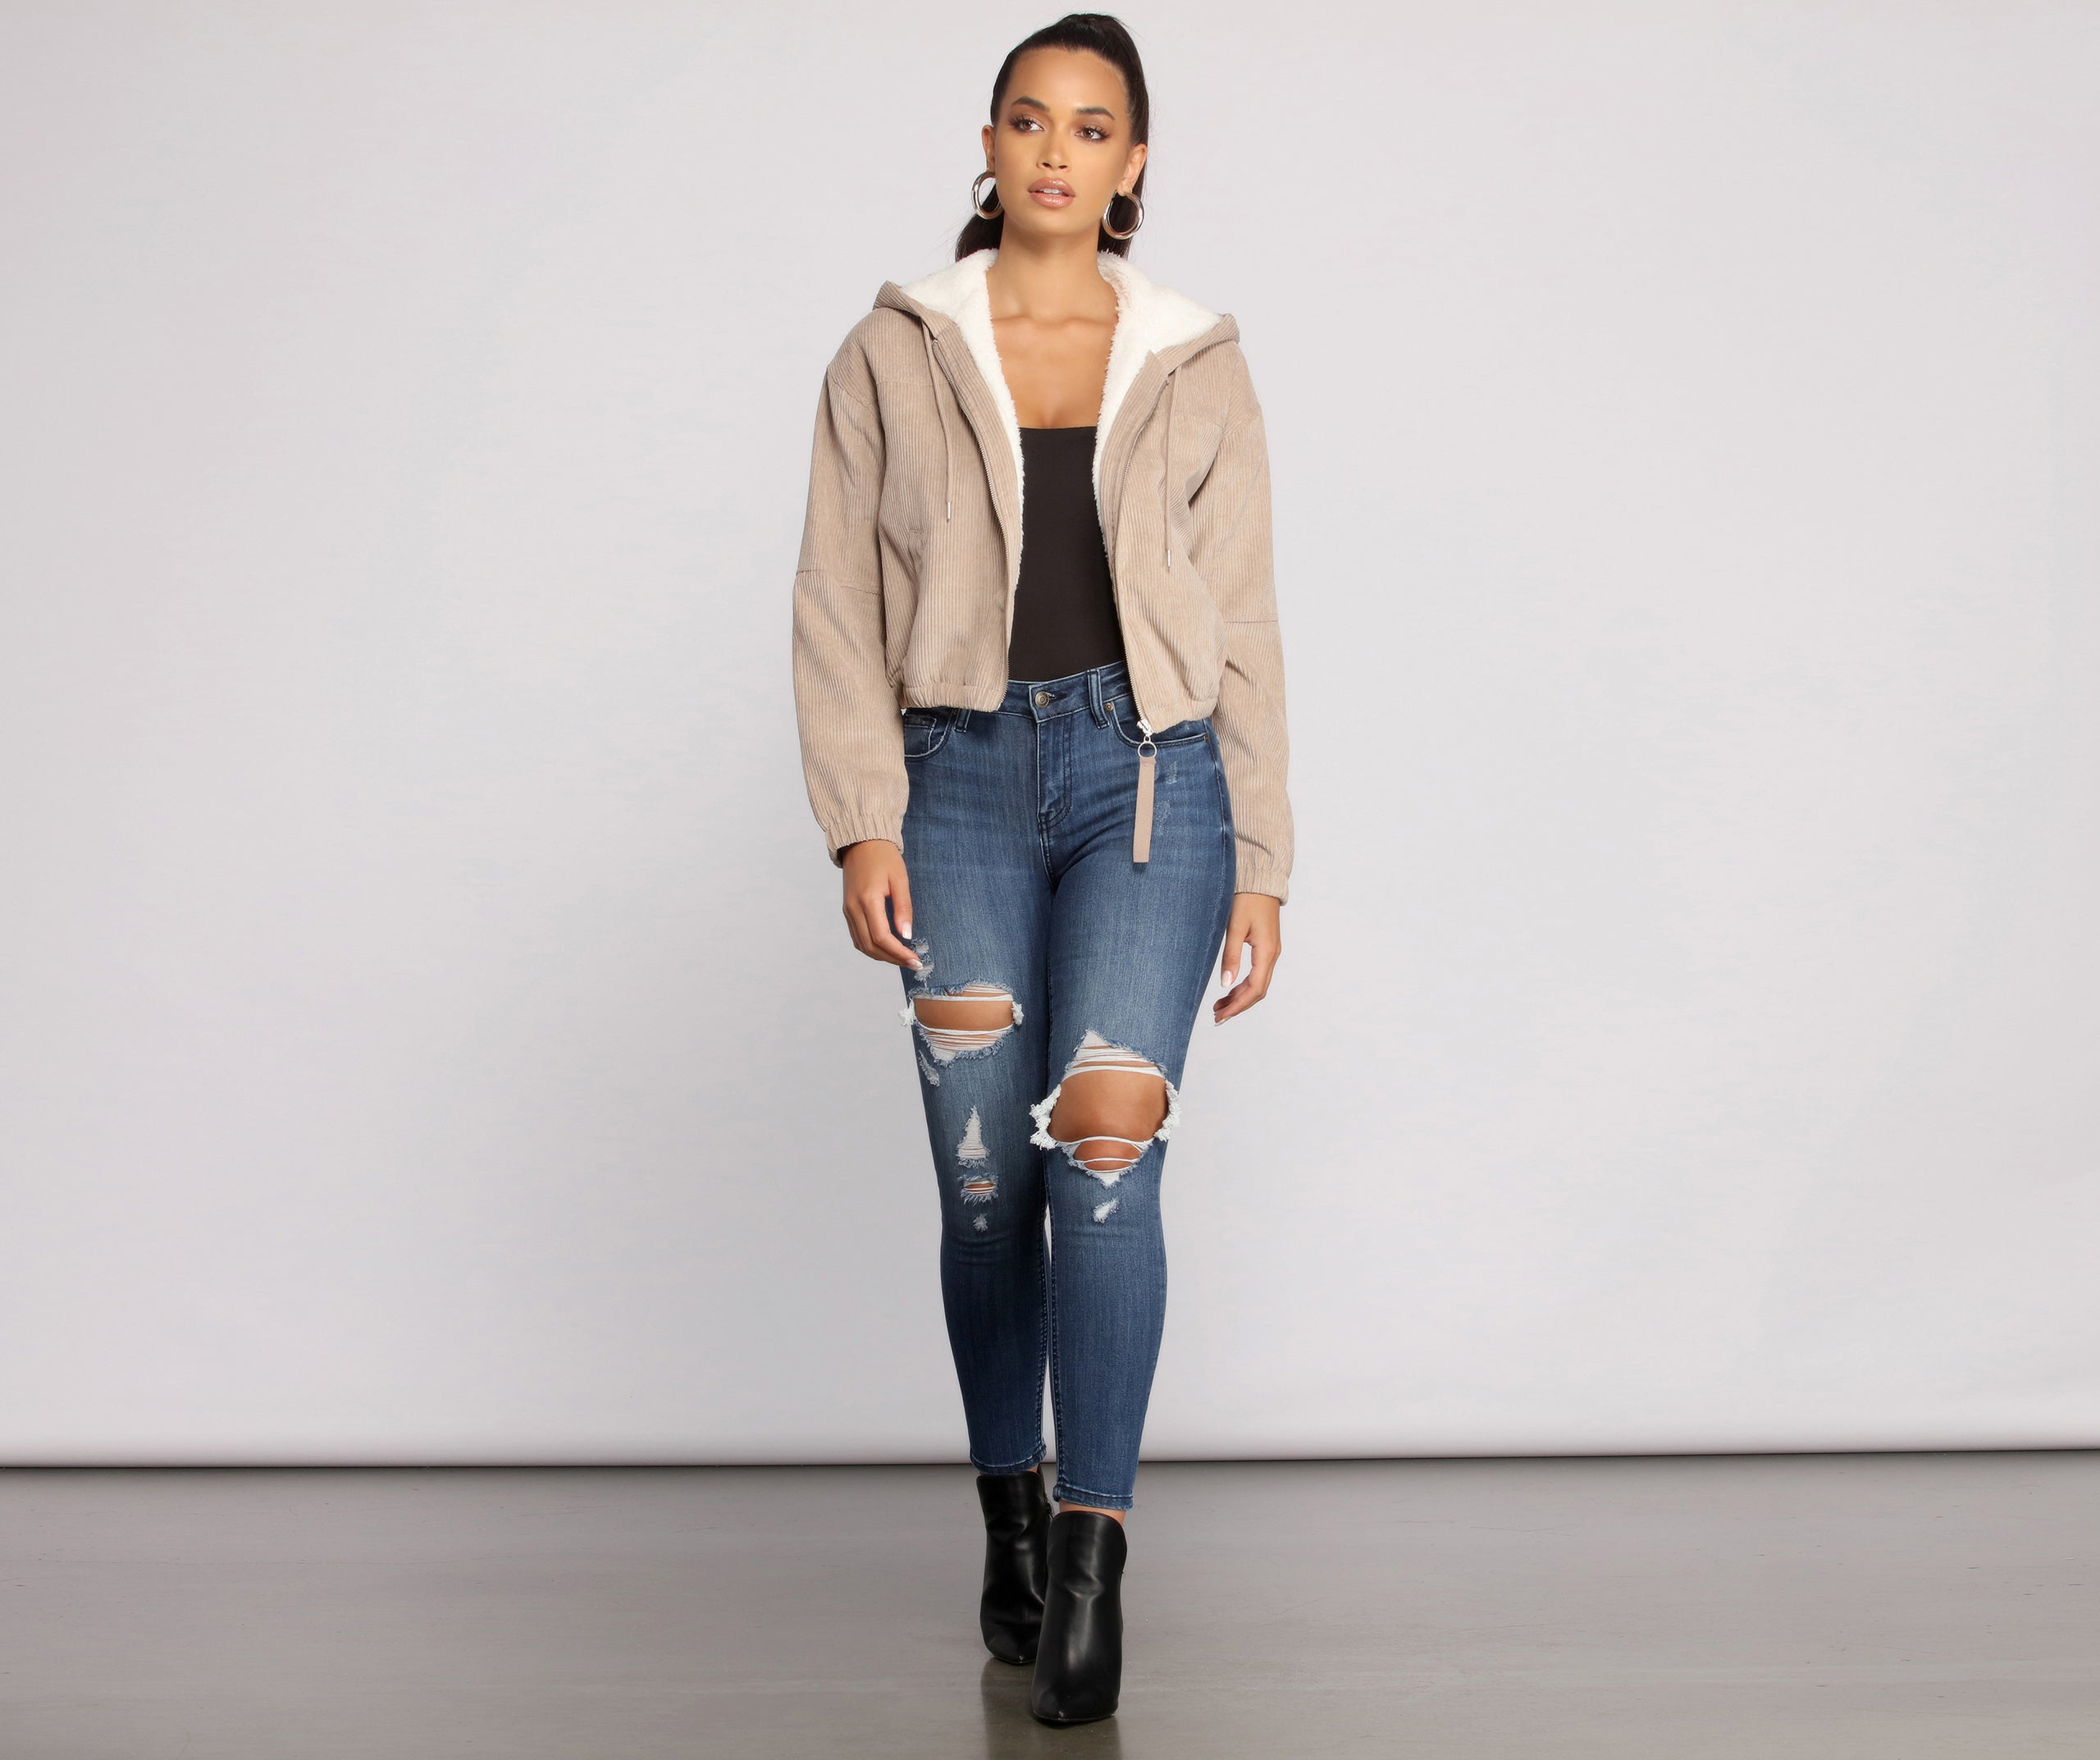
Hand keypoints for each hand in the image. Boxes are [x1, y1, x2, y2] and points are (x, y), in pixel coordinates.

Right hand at [840, 839, 920, 968]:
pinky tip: (888, 948)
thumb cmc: (884, 857)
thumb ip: (903, 908)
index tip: (915, 960)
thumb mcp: (900, 879)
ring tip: (902, 959)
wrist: (861, 842)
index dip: (899, 953)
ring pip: (862, 945)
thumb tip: (906, 935)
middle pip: (870, 946)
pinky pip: (857, 937)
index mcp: (867, 899)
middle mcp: (853, 908)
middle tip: (913, 964)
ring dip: (882, 956)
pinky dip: (872, 947)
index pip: (881, 937)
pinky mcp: (847, 910)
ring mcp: (848, 910)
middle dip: (892, 959)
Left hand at [1213, 892, 1280, 1022]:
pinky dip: (1243, 985)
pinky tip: (1229, 989)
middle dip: (1238, 1006)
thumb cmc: (1247, 899)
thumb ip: (1231, 956)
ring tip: (1219, 1007)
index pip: (1254, 989)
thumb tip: (1225, 984)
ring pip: (1257, 984)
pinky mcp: (1265, 947)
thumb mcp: (1235, 927)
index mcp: (1266, 952)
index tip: (1221, 1016)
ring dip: (1240, 997)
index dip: (1238, 1006)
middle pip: (1257, 991)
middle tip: (1217, 1018)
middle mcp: (1272, 955)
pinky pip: (1257, 974)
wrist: (1261, 879)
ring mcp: (1270, 951)